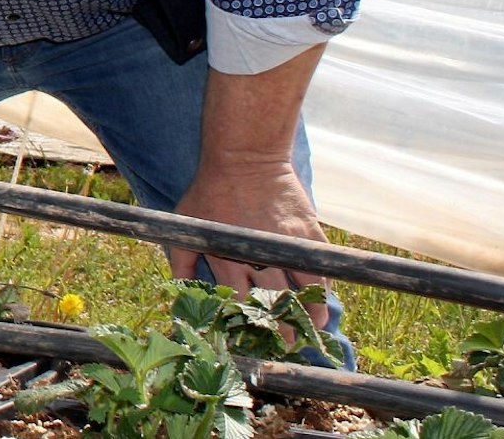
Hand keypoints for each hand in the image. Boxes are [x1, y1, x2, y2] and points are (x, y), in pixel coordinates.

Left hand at [167, 160, 330, 330]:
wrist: (244, 157)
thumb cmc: (210, 190)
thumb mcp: (186, 224)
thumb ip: (182, 261)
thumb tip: (178, 294)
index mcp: (229, 257)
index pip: (240, 303)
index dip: (247, 324)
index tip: (251, 339)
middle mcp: (260, 256)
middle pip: (274, 303)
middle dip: (281, 328)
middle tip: (287, 346)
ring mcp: (288, 245)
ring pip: (304, 290)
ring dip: (310, 313)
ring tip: (313, 331)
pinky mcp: (309, 233)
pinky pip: (322, 267)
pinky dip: (325, 287)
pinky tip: (325, 301)